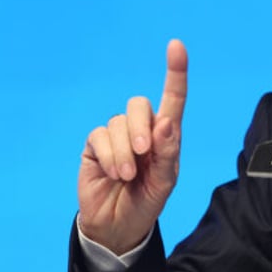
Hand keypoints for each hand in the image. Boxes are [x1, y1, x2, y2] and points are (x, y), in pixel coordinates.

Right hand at [77, 39, 187, 254]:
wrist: (119, 225)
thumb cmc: (147, 201)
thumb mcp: (165, 183)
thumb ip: (168, 154)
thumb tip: (166, 124)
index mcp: (165, 134)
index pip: (172, 98)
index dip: (175, 71)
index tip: (176, 45)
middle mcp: (140, 129)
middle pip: (139, 104)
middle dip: (141, 126)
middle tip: (144, 152)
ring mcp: (116, 136)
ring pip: (118, 122)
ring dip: (125, 151)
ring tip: (127, 175)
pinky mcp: (95, 146)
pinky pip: (100, 136)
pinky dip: (111, 156)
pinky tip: (114, 173)